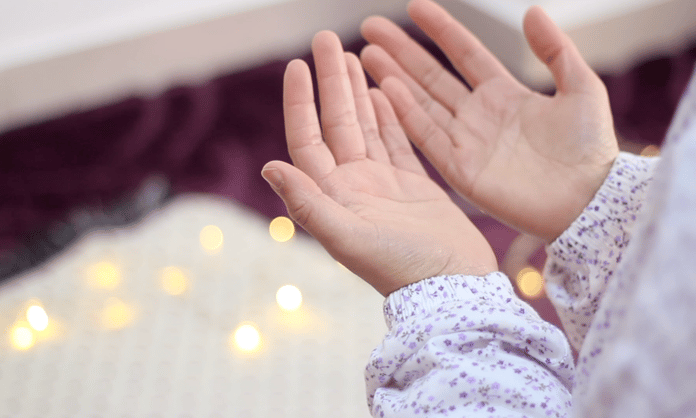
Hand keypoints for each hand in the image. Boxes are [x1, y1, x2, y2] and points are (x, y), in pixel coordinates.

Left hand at [262, 31, 496, 296]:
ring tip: (352, 56)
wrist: (452, 287)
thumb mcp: (348, 237)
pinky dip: (389, 115)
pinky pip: (396, 141)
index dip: (301, 102)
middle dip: (331, 82)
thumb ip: (307, 204)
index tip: (297, 64)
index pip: (308, 139)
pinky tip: (382, 90)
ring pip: (365, 127)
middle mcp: (353, 186)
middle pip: (336, 124)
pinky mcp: (413, 186)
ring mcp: (382, 185)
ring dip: (356, 93)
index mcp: (332, 196)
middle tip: (327, 40)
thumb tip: (268, 167)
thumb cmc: (400, 269)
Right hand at [360, 0, 618, 241]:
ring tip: (367, 53)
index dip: (441, 29)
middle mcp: (478, 115)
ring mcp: (466, 142)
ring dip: (394, 76)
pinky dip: (405, 112)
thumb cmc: (590, 150)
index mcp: (504, 94)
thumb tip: (531, 10)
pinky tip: (386, 88)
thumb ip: (555, 50)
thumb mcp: (581, 88)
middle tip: (371, 27)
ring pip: (421, 101)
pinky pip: (426, 135)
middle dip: (401, 50)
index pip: (464, 53)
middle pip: (432, 75)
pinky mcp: (459, 169)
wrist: (588, 200)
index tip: (414, 6)